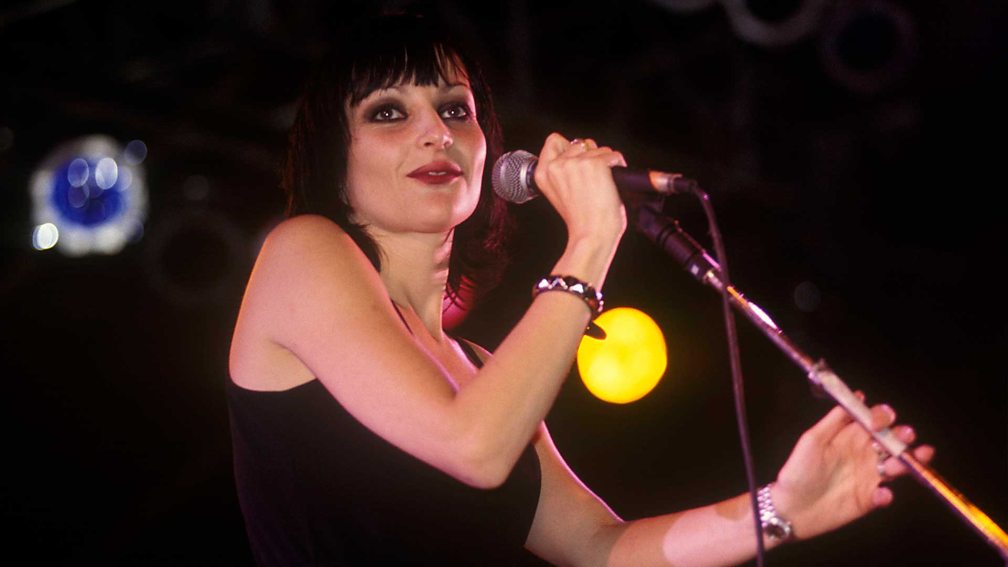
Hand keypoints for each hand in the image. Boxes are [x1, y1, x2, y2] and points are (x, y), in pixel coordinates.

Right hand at [534, 133, 626, 242]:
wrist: (592, 236)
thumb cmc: (582, 221)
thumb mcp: (561, 193)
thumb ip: (564, 171)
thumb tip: (584, 146)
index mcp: (543, 173)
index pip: (554, 141)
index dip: (569, 147)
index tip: (578, 162)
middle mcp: (557, 165)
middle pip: (580, 143)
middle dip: (591, 157)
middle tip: (593, 182)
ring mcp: (576, 163)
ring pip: (599, 149)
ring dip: (606, 163)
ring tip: (603, 186)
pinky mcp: (595, 164)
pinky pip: (613, 155)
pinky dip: (618, 166)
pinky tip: (613, 183)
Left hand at [770, 393, 934, 539]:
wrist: (791, 505)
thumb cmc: (799, 469)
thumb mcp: (813, 440)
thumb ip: (835, 419)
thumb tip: (858, 395)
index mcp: (851, 437)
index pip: (876, 421)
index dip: (882, 417)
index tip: (877, 423)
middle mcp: (865, 454)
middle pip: (894, 442)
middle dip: (904, 437)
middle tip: (906, 436)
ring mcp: (870, 477)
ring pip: (898, 466)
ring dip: (907, 463)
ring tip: (904, 464)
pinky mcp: (869, 499)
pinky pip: (885, 496)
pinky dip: (886, 495)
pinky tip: (880, 494)